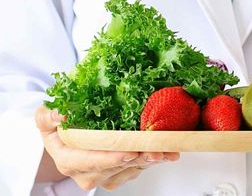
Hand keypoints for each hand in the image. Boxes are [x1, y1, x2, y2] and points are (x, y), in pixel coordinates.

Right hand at [35, 105, 179, 190]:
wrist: (69, 136)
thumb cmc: (59, 127)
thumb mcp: (45, 118)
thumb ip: (48, 116)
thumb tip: (59, 114)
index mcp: (69, 161)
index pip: (90, 162)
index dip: (110, 159)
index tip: (127, 152)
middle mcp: (88, 174)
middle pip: (116, 167)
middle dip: (137, 158)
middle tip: (155, 149)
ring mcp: (106, 176)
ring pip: (131, 169)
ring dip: (150, 160)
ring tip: (166, 151)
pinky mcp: (121, 175)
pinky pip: (139, 169)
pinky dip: (154, 160)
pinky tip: (167, 152)